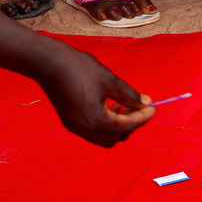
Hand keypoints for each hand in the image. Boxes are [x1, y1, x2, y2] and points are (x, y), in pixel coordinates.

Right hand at [37, 47, 155, 146]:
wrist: (48, 63)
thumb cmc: (79, 68)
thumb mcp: (110, 80)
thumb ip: (130, 95)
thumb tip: (146, 103)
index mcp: (97, 121)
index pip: (128, 125)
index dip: (143, 117)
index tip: (154, 108)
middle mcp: (86, 130)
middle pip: (119, 136)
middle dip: (132, 123)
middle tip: (140, 107)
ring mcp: (77, 128)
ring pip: (106, 138)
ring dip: (119, 126)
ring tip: (124, 106)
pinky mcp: (70, 123)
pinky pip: (94, 133)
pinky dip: (106, 126)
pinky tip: (109, 107)